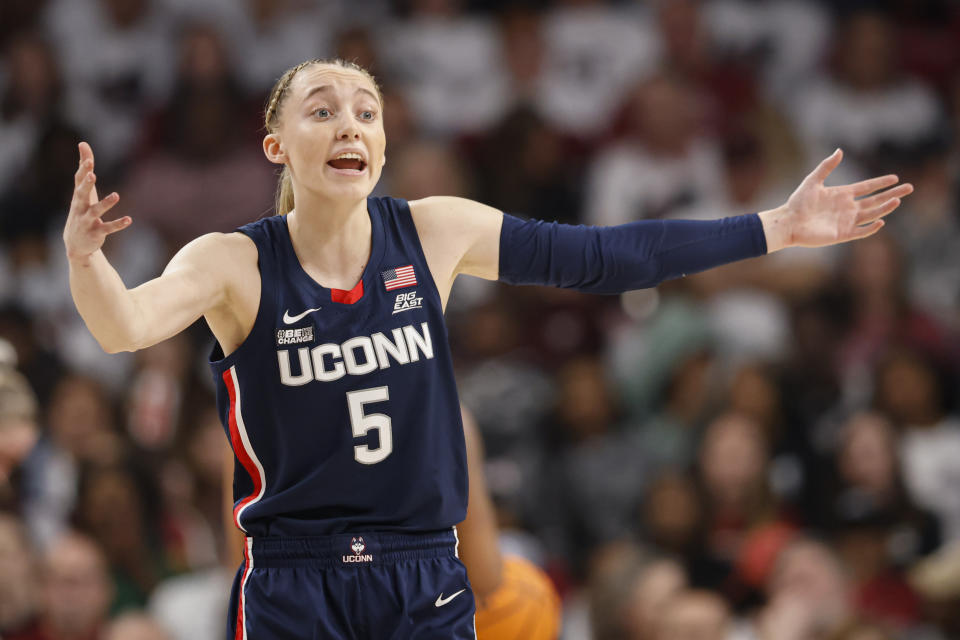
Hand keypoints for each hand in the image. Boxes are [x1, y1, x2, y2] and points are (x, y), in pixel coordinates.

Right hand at [63, 142, 131, 263]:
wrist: (75, 243)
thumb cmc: (81, 210)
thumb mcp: (83, 190)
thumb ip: (84, 168)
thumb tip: (83, 144)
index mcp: (78, 196)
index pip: (79, 180)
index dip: (83, 170)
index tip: (89, 159)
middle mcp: (80, 207)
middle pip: (81, 194)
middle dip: (86, 185)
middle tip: (93, 175)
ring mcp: (87, 220)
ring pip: (95, 211)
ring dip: (105, 203)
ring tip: (116, 195)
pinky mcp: (97, 232)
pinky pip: (108, 228)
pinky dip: (118, 224)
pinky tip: (129, 220)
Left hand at [759, 149, 912, 251]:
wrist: (788, 222)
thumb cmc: (797, 202)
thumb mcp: (813, 181)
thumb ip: (826, 166)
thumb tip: (840, 150)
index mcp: (842, 194)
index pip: (866, 187)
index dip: (880, 183)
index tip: (895, 178)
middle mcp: (847, 208)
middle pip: (875, 200)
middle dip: (892, 194)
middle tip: (909, 188)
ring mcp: (846, 221)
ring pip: (871, 214)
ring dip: (885, 208)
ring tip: (898, 200)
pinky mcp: (842, 234)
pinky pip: (861, 231)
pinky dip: (871, 228)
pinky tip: (880, 221)